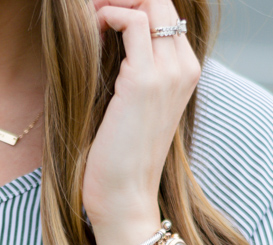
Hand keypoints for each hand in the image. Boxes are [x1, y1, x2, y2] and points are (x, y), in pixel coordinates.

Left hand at [83, 0, 200, 244]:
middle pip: (158, 0)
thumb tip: (103, 31)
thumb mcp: (127, 103)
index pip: (163, 11)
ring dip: (110, 2)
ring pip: (148, 2)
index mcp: (185, 71)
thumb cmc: (118, 155)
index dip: (130, 2)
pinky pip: (131, 21)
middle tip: (90, 10)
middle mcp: (185, 67)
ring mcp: (169, 72)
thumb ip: (126, 66)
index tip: (99, 13)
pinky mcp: (144, 80)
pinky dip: (107, 15)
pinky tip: (91, 31)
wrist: (124, 197)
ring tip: (87, 16)